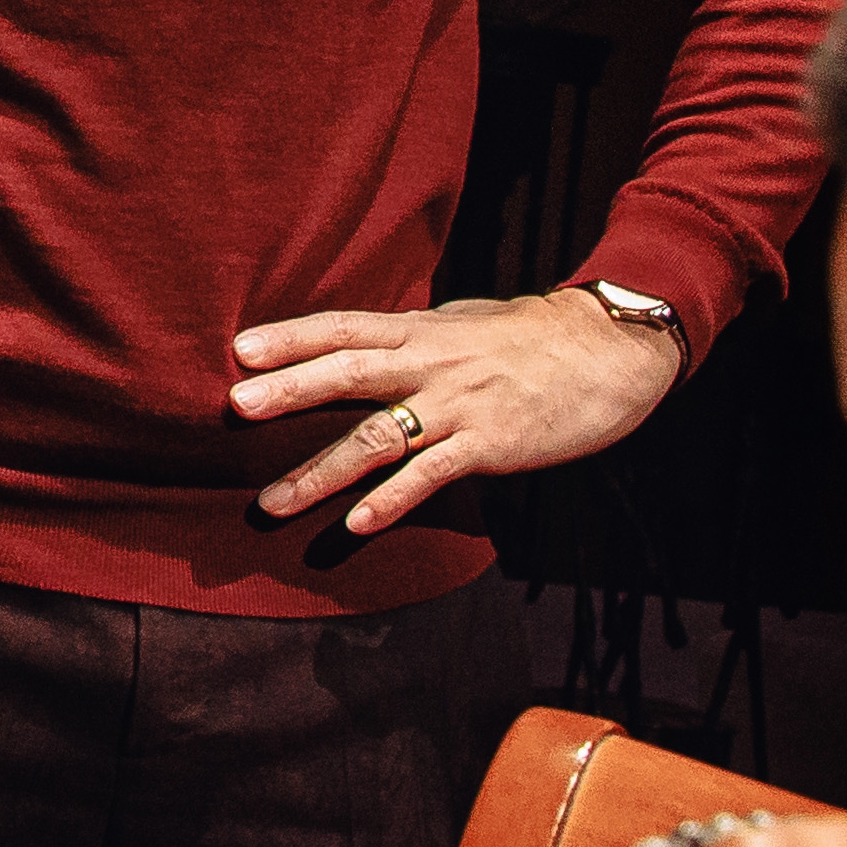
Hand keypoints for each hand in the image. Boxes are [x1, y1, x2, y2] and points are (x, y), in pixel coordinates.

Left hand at [229, 282, 685, 537]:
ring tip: (273, 501)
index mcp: (421, 331)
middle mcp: (432, 364)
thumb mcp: (466, 322)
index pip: (344, 328)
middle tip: (235, 408)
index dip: (291, 337)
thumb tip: (372, 338)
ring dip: (321, 472)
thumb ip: (416, 333)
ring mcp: (460, 406)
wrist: (611, 351)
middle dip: (290, 391)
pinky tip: (358, 524)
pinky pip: (432, 476)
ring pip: (378, 437)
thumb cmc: (534, 337)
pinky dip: (392, 500)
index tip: (238, 350)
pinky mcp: (490, 446)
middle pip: (349, 372)